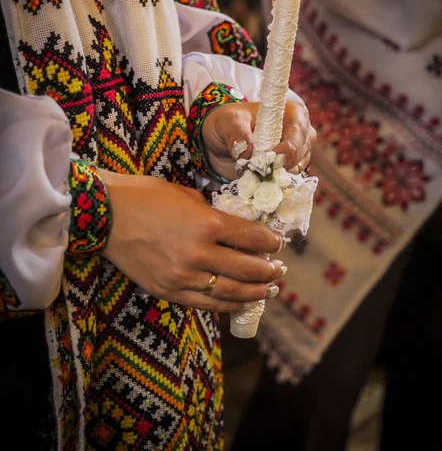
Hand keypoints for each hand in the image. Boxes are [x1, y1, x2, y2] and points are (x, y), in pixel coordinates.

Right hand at [99, 170, 285, 312]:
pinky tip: (241, 302)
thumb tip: (229, 223)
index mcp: (207, 224)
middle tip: (280, 268)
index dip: (271, 243)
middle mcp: (200, 254)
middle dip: (269, 270)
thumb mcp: (185, 194)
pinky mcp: (168, 291)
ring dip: (256, 292)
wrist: (103, 215)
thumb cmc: (143, 196)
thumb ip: (210, 211)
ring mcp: (183, 277)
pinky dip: (228, 305)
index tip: (279, 244)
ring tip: (270, 289)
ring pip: (231, 291)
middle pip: (248, 269)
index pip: (253, 238)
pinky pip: (206, 304)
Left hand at [202, 101, 315, 179]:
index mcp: (291, 113)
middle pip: (301, 151)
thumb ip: (236, 132)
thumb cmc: (229, 123)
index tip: (275, 157)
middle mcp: (299, 132)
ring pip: (297, 167)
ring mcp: (297, 152)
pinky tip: (260, 179)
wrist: (222, 142)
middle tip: (261, 168)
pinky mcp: (289, 169)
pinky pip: (290, 180)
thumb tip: (245, 150)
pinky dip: (275, 182)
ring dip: (277, 173)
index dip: (291, 144)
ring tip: (256, 171)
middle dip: (282, 162)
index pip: (299, 128)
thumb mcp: (227, 121)